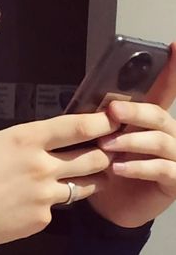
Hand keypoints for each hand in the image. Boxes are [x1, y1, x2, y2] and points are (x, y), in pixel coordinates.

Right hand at [0, 112, 116, 244]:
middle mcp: (43, 166)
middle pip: (94, 158)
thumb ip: (18, 139)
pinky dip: (48, 204)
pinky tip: (28, 203)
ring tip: (76, 179)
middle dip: (103, 154)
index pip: (79, 127)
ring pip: (84, 187)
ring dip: (85, 181)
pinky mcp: (41, 220)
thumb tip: (36, 140)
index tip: (111, 120)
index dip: (102, 123)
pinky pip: (55, 209)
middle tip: (101, 153)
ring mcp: (45, 196)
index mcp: (27, 140)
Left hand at [89, 42, 175, 226]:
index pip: (164, 90)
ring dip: (131, 141)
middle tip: (111, 111)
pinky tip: (118, 168)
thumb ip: (102, 122)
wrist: (109, 208)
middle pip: (158, 115)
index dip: (172, 70)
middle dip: (134, 111)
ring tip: (106, 146)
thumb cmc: (106, 170)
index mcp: (150, 122)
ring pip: (161, 141)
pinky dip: (138, 167)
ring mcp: (174, 158)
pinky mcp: (173, 181)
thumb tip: (88, 103)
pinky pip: (161, 170)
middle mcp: (167, 135)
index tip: (173, 46)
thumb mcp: (101, 141)